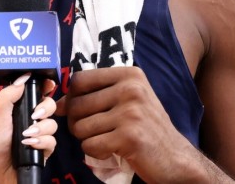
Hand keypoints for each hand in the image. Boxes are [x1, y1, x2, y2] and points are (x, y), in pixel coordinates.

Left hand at [0, 74, 57, 183]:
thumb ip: (9, 96)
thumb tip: (24, 77)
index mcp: (18, 109)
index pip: (36, 93)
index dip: (44, 86)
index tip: (48, 83)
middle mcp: (30, 121)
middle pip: (49, 106)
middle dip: (45, 108)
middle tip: (35, 114)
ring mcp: (38, 137)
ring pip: (53, 124)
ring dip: (41, 128)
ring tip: (27, 135)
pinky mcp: (43, 152)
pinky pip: (52, 142)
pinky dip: (43, 142)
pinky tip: (30, 145)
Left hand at [56, 66, 198, 181]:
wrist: (176, 158)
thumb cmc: (147, 128)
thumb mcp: (128, 101)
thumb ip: (96, 95)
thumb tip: (57, 102)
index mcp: (129, 75)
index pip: (79, 80)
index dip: (71, 97)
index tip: (79, 110)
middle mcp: (131, 89)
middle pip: (76, 105)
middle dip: (77, 123)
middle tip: (95, 131)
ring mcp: (131, 113)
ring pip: (80, 127)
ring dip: (87, 139)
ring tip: (107, 140)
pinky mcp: (129, 137)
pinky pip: (90, 145)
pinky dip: (96, 152)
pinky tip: (112, 150)